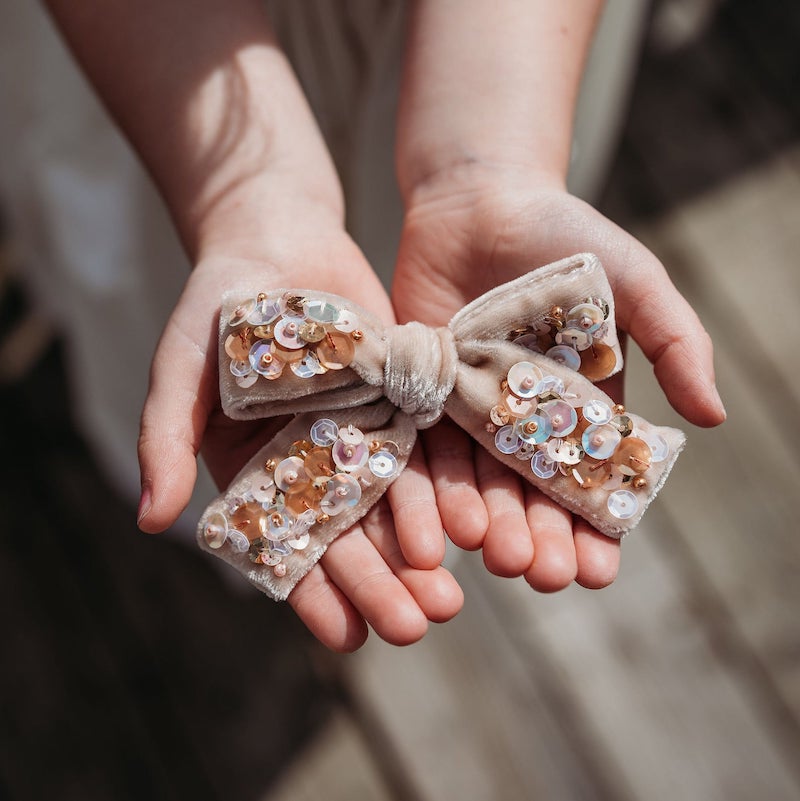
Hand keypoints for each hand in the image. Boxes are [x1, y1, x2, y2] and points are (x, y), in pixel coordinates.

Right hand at [137, 216, 462, 650]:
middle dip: (380, 584)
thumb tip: (149, 520)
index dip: (312, 593)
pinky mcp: (400, 400)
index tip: (345, 638)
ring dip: (419, 552)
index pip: (285, 544)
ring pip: (392, 505)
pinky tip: (468, 526)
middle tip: (417, 626)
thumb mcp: (182, 365)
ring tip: (450, 597)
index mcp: (256, 470)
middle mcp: (311, 463)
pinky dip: (443, 489)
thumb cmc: (215, 301)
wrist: (276, 236)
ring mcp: (359, 434)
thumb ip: (166, 436)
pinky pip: (424, 450)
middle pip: (348, 535)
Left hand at [392, 167, 724, 590]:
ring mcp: (469, 411)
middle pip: (528, 493)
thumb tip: (714, 419)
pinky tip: (436, 521)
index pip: (589, 481)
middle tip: (539, 574)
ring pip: (474, 480)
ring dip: (483, 521)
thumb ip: (676, 342)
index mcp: (578, 408)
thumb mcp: (634, 280)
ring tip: (490, 555)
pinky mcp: (422, 394)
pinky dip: (429, 485)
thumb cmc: (566, 236)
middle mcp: (522, 421)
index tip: (599, 570)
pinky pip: (423, 447)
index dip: (595, 528)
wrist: (480, 200)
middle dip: (535, 535)